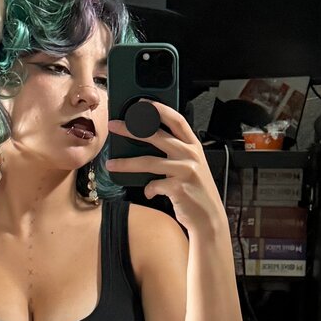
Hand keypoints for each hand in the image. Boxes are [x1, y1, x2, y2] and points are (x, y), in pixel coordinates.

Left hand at [106, 100, 225, 235]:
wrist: (209, 217)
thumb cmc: (196, 191)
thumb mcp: (191, 166)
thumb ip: (176, 153)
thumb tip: (147, 143)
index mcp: (193, 145)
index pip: (176, 120)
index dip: (159, 109)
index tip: (141, 103)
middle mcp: (190, 154)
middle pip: (156, 135)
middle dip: (131, 128)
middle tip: (114, 126)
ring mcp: (186, 170)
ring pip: (149, 162)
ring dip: (127, 163)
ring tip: (111, 164)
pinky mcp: (179, 187)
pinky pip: (153, 185)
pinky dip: (148, 189)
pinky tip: (149, 192)